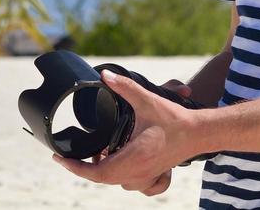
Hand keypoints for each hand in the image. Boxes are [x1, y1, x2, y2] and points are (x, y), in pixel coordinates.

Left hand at [54, 70, 202, 193]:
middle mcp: (138, 174)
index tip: (60, 159)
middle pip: (102, 178)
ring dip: (103, 169)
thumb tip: (104, 76)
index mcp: (133, 158)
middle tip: (74, 151)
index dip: (75, 168)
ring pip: (115, 181)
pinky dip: (120, 175)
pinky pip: (130, 184)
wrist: (199, 133)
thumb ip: (125, 87)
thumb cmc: (175, 119)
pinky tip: (118, 160)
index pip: (96, 173)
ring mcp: (146, 178)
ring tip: (98, 151)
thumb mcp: (147, 100)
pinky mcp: (153, 177)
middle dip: (86, 166)